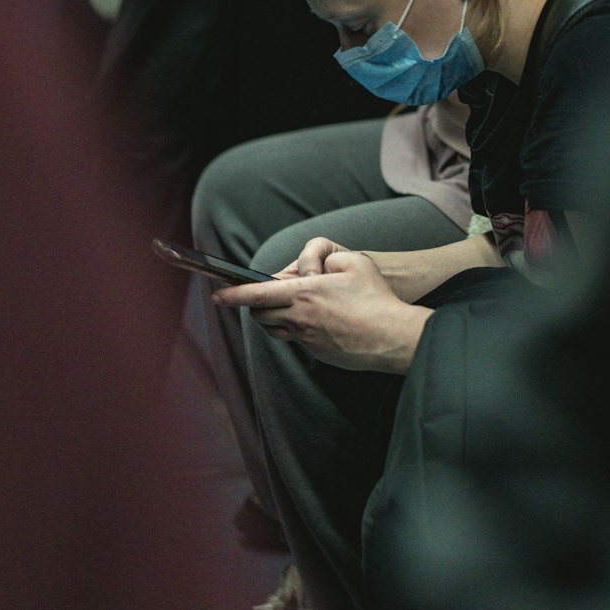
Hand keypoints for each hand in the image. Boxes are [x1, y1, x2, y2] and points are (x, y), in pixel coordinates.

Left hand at [212, 248, 430, 372]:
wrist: (392, 337)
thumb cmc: (375, 297)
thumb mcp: (354, 261)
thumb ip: (326, 257)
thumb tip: (310, 270)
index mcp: (305, 294)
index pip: (257, 295)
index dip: (233, 295)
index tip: (217, 295)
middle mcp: (300, 318)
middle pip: (260, 314)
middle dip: (257, 303)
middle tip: (273, 291)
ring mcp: (307, 339)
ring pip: (275, 328)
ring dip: (274, 316)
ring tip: (296, 304)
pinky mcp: (317, 352)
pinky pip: (296, 338)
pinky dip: (297, 327)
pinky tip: (319, 319)